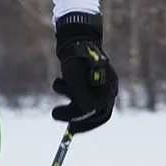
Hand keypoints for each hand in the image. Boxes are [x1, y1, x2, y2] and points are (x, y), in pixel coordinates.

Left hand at [50, 11, 116, 132]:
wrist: (76, 37)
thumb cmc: (78, 59)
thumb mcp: (77, 80)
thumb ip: (82, 100)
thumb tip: (85, 114)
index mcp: (109, 89)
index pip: (101, 115)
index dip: (86, 124)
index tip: (70, 128)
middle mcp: (107, 88)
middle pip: (93, 112)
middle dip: (73, 114)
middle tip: (56, 115)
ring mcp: (98, 84)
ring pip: (82, 102)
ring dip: (67, 97)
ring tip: (58, 83)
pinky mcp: (87, 79)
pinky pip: (77, 93)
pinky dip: (66, 90)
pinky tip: (60, 79)